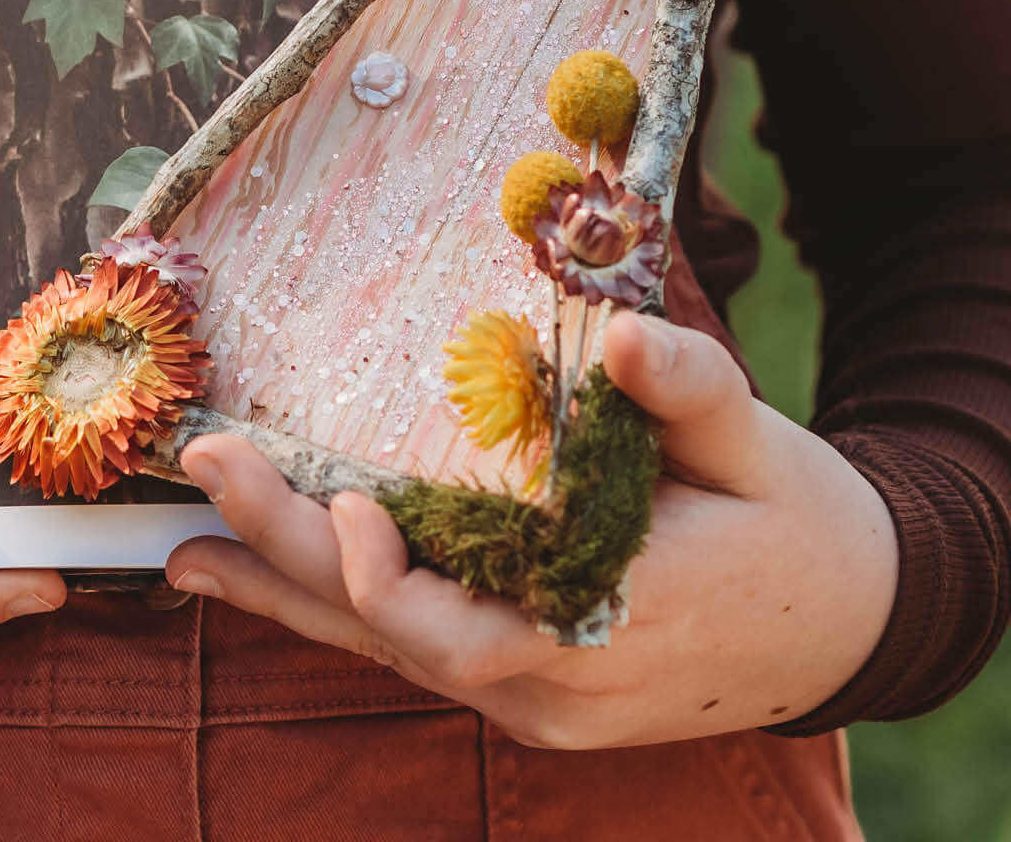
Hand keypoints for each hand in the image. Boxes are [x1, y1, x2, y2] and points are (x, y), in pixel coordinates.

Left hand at [163, 312, 896, 747]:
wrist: (844, 621)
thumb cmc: (792, 524)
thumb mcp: (756, 445)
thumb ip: (686, 389)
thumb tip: (624, 334)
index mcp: (611, 622)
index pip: (470, 634)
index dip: (393, 581)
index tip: (351, 503)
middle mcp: (557, 681)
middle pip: (399, 634)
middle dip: (291, 557)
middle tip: (208, 473)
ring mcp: (536, 696)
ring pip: (388, 649)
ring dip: (285, 591)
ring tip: (186, 545)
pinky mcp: (523, 684)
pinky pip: (409, 649)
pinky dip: (330, 609)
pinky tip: (250, 576)